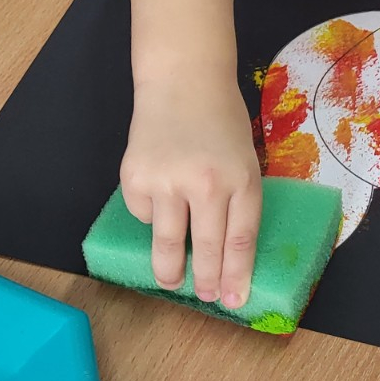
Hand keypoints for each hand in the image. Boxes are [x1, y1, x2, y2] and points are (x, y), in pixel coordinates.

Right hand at [119, 74, 261, 308]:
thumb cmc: (220, 119)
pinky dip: (149, 216)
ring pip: (165, 244)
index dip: (237, 276)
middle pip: (205, 249)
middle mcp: (205, 184)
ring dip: (169, 270)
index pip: (240, 241)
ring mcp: (166, 182)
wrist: (182, 80)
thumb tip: (227, 251)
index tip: (235, 300)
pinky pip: (143, 214)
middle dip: (205, 281)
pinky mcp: (135, 179)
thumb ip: (238, 199)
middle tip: (206, 297)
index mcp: (241, 179)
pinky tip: (157, 198)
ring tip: (171, 281)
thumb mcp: (244, 157)